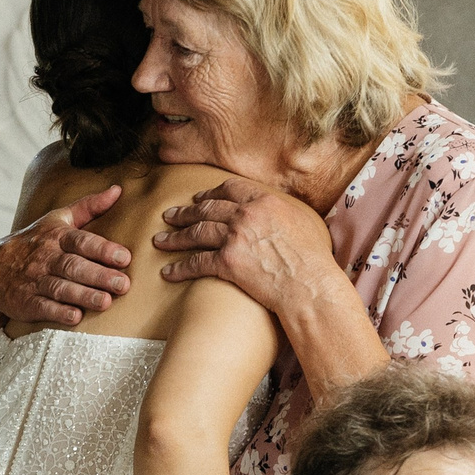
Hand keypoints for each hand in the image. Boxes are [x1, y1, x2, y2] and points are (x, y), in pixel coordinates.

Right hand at [0, 185, 132, 326]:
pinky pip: (42, 306)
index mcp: (56, 237)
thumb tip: (117, 190)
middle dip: (99, 275)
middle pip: (74, 266)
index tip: (124, 257)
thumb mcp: (56, 220)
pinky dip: (58, 312)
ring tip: (105, 303)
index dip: (102, 249)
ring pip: (60, 287)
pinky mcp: (24, 301)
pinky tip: (75, 317)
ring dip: (83, 295)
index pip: (81, 241)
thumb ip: (88, 207)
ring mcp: (34, 280)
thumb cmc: (33, 242)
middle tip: (123, 285)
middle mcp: (46, 258)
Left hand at [152, 178, 338, 314]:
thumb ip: (285, 212)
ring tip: (160, 241)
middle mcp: (246, 215)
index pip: (230, 189)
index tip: (198, 198)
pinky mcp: (227, 262)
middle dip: (185, 213)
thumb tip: (281, 213)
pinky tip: (168, 272)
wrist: (309, 285)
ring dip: (175, 237)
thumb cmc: (313, 259)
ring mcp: (235, 237)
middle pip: (207, 209)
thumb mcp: (304, 222)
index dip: (210, 192)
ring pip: (196, 232)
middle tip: (170, 216)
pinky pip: (196, 263)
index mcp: (264, 201)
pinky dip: (180, 268)